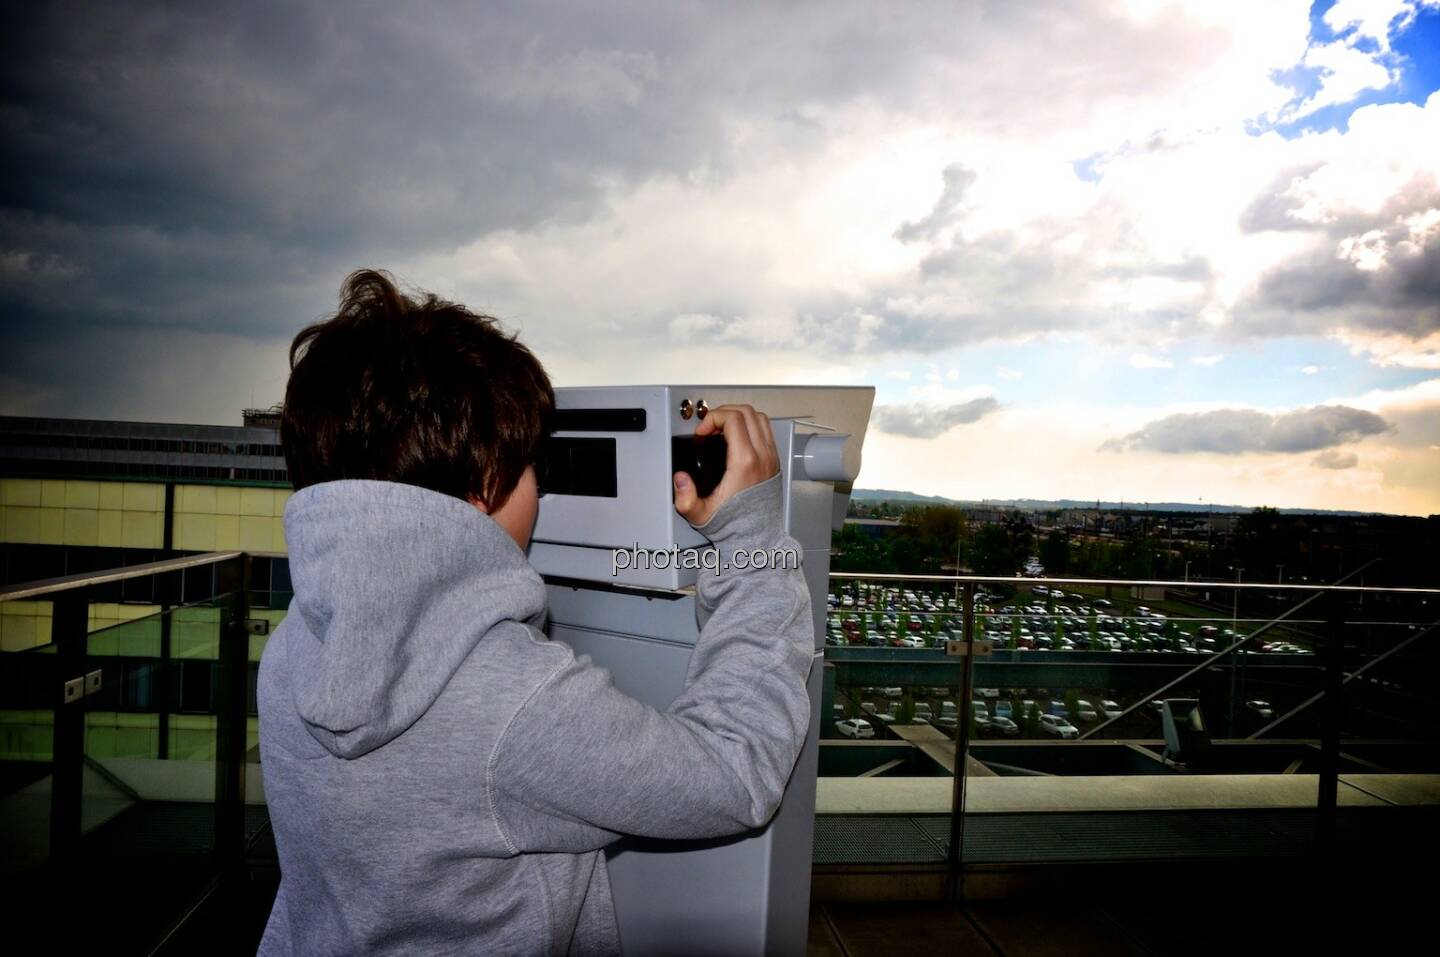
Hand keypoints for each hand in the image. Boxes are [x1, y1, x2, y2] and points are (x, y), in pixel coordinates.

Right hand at [673, 404, 779, 525]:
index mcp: (745, 462)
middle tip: (710, 427)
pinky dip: (750, 426)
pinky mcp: (774, 461)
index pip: (733, 419)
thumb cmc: (733, 524)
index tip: (702, 431)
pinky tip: (737, 438)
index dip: (712, 418)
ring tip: (723, 430)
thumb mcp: (700, 513)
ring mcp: (771, 457)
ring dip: (739, 417)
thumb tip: (680, 478)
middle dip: (723, 413)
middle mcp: (762, 456)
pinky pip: (766, 431)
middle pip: (746, 412)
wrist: (755, 537)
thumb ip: (685, 497)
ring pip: (759, 418)